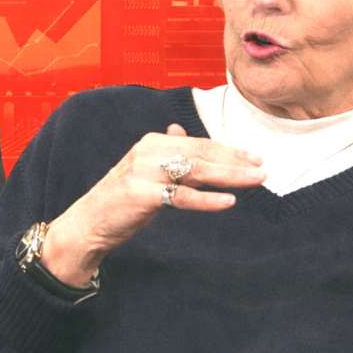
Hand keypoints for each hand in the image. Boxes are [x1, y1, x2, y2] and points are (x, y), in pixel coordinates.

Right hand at [41, 124, 265, 285]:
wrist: (89, 222)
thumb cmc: (122, 199)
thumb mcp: (145, 170)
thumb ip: (168, 152)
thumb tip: (182, 130)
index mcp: (153, 142)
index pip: (199, 143)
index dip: (229, 150)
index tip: (255, 158)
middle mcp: (148, 151)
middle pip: (201, 154)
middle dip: (236, 161)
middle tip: (263, 169)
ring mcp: (143, 172)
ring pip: (195, 171)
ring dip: (230, 176)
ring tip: (256, 181)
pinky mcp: (140, 195)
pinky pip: (181, 197)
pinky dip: (207, 199)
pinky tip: (229, 201)